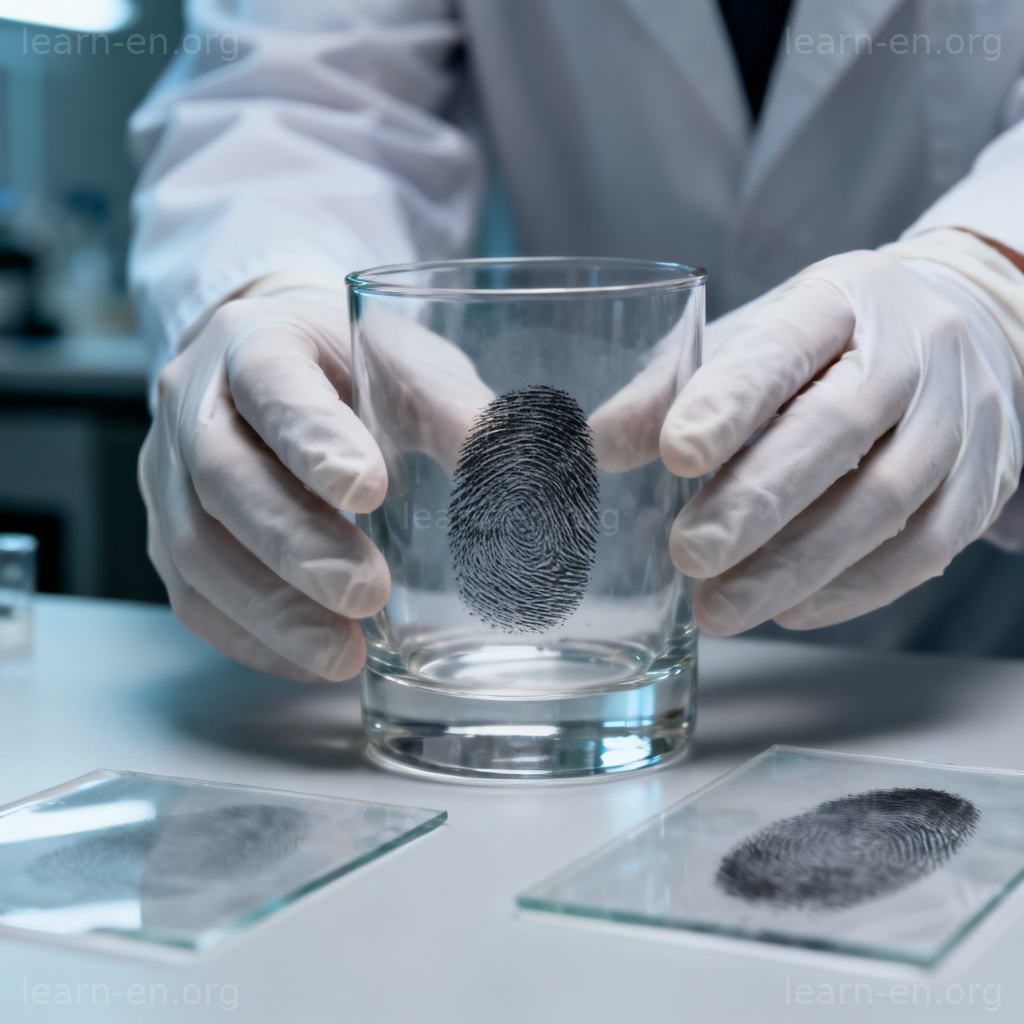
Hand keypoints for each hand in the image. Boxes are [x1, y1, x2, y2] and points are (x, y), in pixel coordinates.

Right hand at [140, 279, 490, 680]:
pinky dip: (253, 636)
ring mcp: (169, 474)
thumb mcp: (409, 367)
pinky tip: (311, 656)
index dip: (312, 441)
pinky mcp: (171, 534)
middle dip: (295, 543)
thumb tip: (521, 468)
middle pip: (222, 477)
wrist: (279, 375)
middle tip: (366, 591)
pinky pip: (194, 597)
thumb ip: (457, 411)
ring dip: (271, 609)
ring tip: (342, 650)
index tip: (370, 491)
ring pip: (195, 548)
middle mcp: (195, 404)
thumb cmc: (353, 369)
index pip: (270, 385)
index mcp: (257, 341)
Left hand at [661, 248, 1023, 633]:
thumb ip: (671, 389)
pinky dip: (853, 588)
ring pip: (886, 500)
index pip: (785, 345)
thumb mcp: (750, 339)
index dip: (731, 400)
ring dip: (797, 565)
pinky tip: (789, 609)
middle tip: (689, 556)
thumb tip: (594, 445)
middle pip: (841, 428)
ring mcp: (959, 419)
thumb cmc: (825, 344)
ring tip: (719, 608)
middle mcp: (912, 352)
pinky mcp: (981, 482)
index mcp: (838, 301)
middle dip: (758, 502)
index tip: (674, 454)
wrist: (962, 330)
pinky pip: (925, 547)